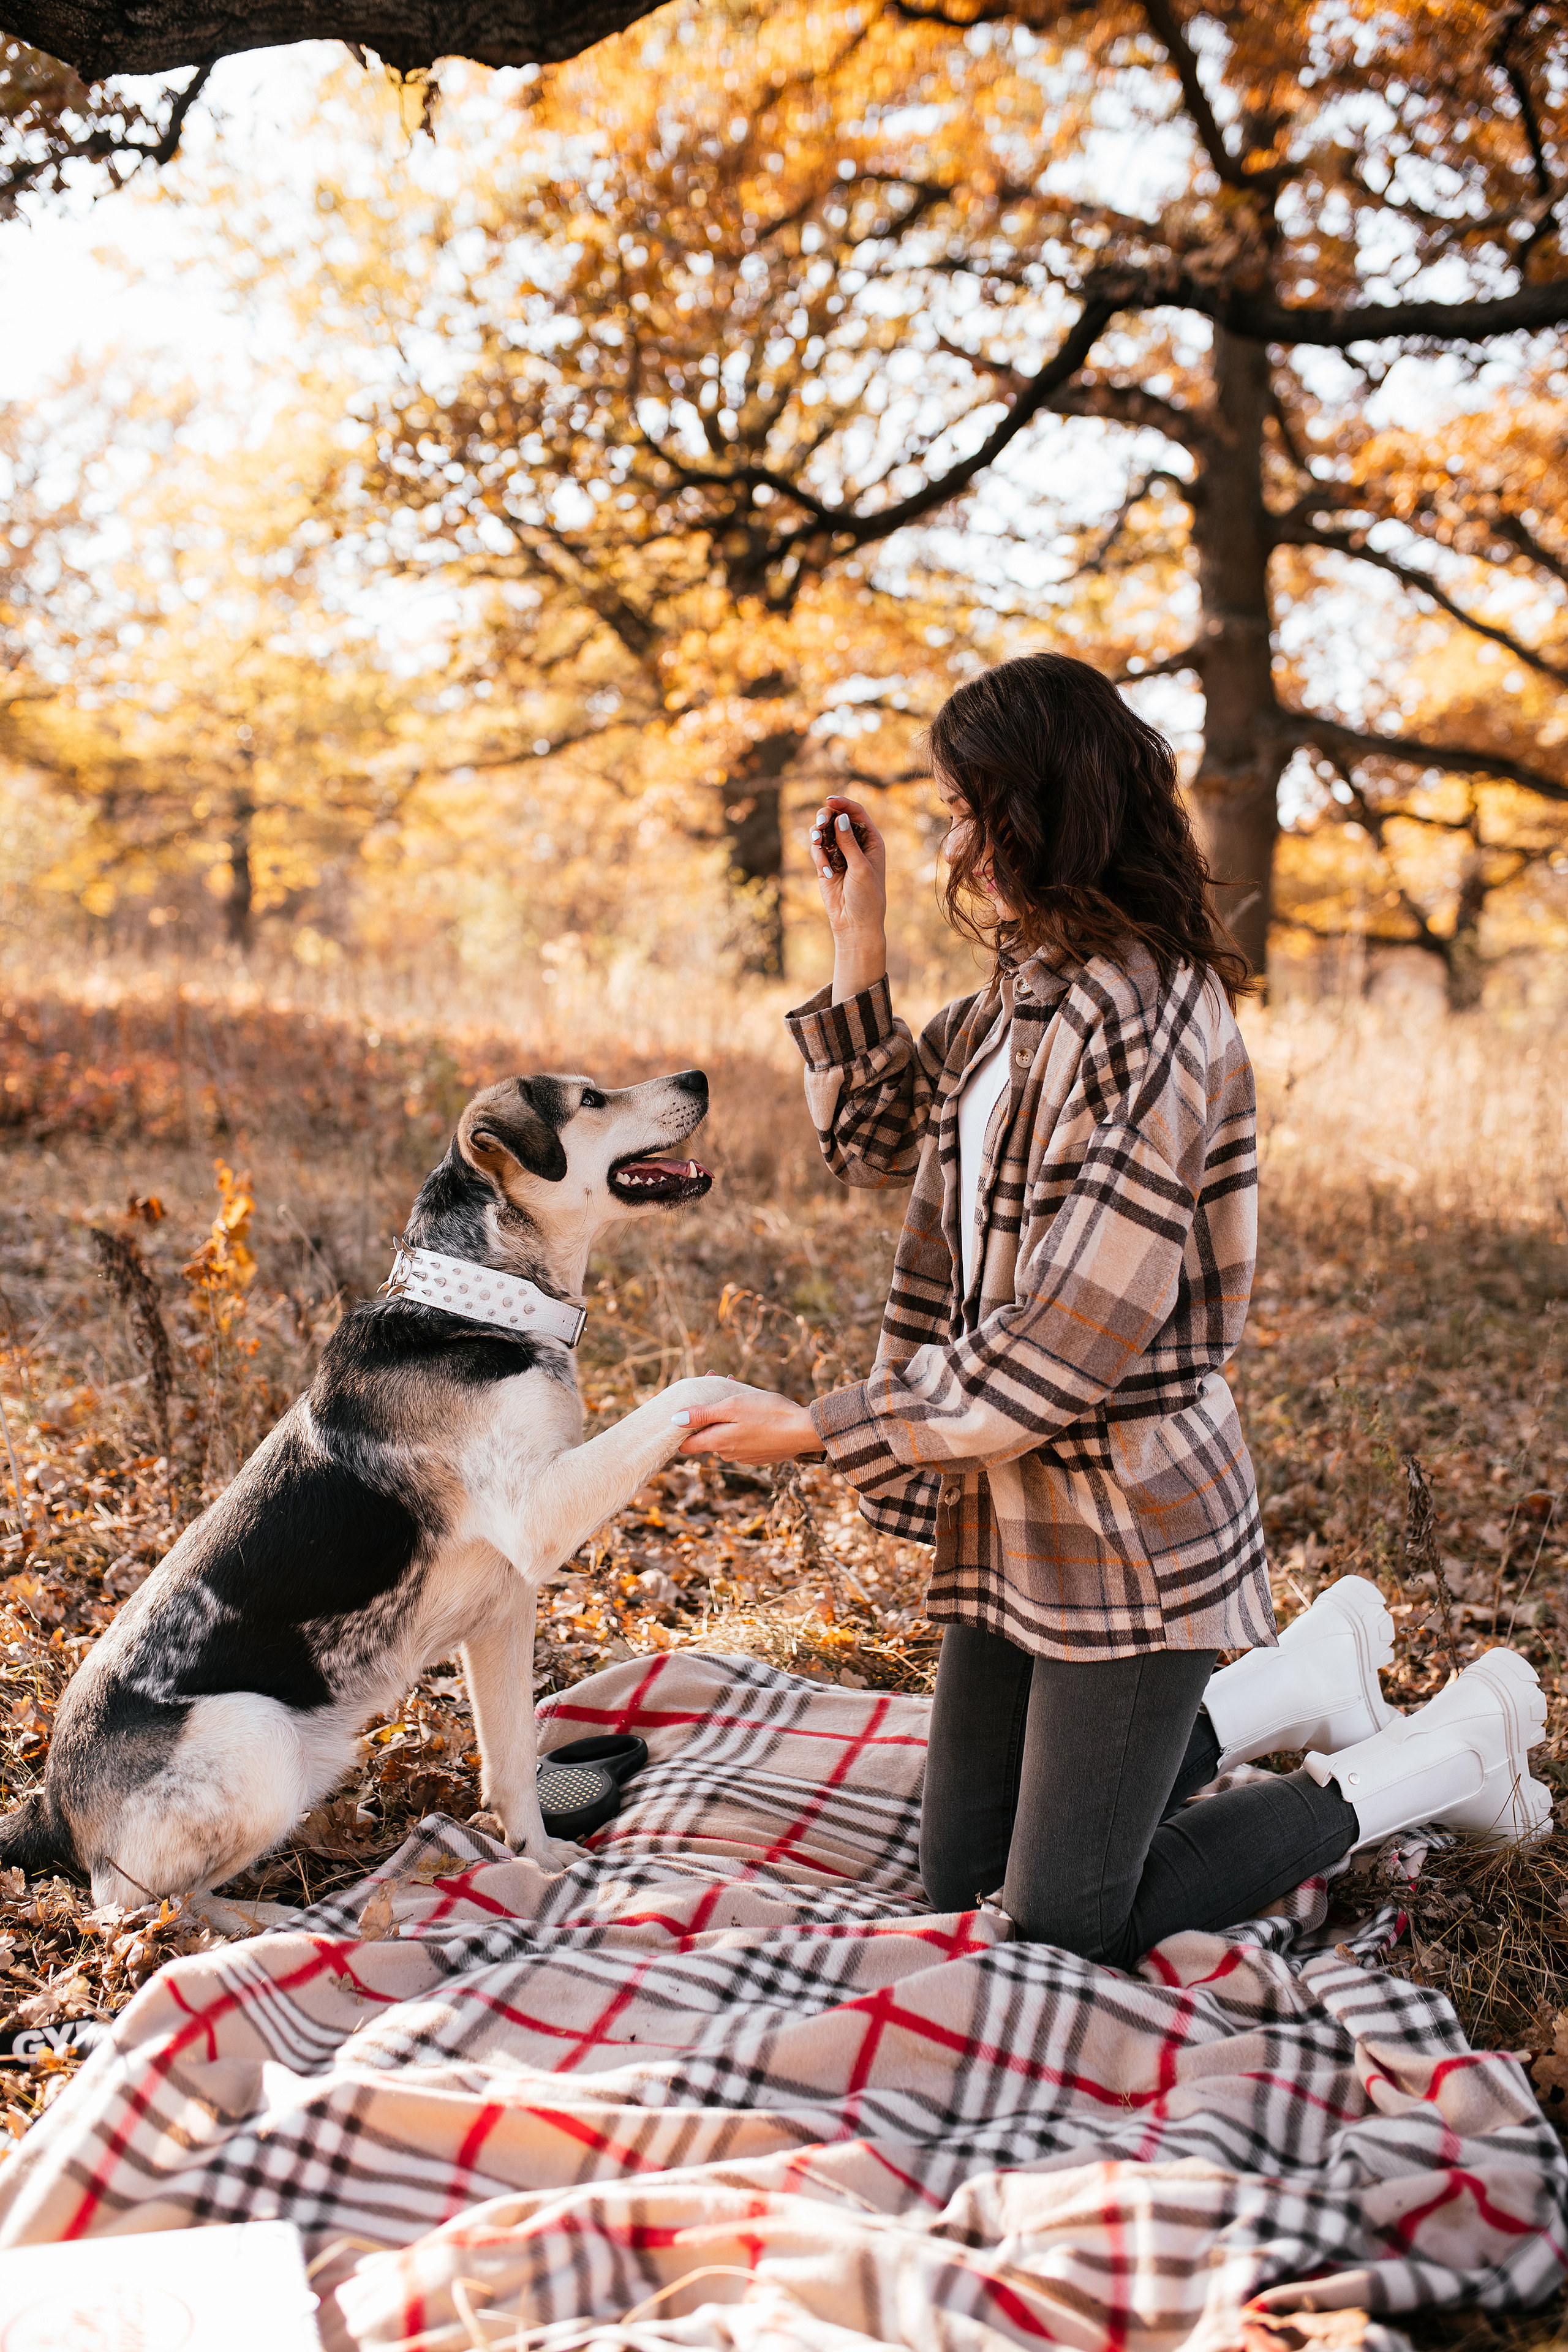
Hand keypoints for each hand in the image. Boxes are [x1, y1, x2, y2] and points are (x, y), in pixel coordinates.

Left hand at [671, 1384, 824, 1463]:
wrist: (804, 1430)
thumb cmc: (768, 1414)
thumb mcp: (732, 1407)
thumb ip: (702, 1414)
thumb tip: (675, 1420)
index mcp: (718, 1443)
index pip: (686, 1446)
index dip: (683, 1427)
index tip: (689, 1408)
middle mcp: (728, 1454)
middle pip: (708, 1435)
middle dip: (710, 1412)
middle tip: (719, 1382)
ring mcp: (745, 1456)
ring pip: (727, 1434)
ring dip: (728, 1415)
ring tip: (739, 1389)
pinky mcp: (760, 1454)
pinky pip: (743, 1438)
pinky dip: (743, 1423)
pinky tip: (755, 1407)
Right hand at [805, 795, 887, 1002]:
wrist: (855, 923)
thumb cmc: (866, 896)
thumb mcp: (861, 867)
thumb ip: (848, 842)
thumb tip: (839, 818)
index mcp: (871, 840)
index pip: (856, 813)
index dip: (843, 804)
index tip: (829, 800)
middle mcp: (855, 844)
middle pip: (837, 819)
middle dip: (826, 817)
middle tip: (820, 822)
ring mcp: (839, 854)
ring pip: (824, 833)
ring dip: (818, 834)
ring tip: (817, 841)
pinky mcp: (825, 865)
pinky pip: (817, 851)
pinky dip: (818, 856)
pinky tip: (826, 872)